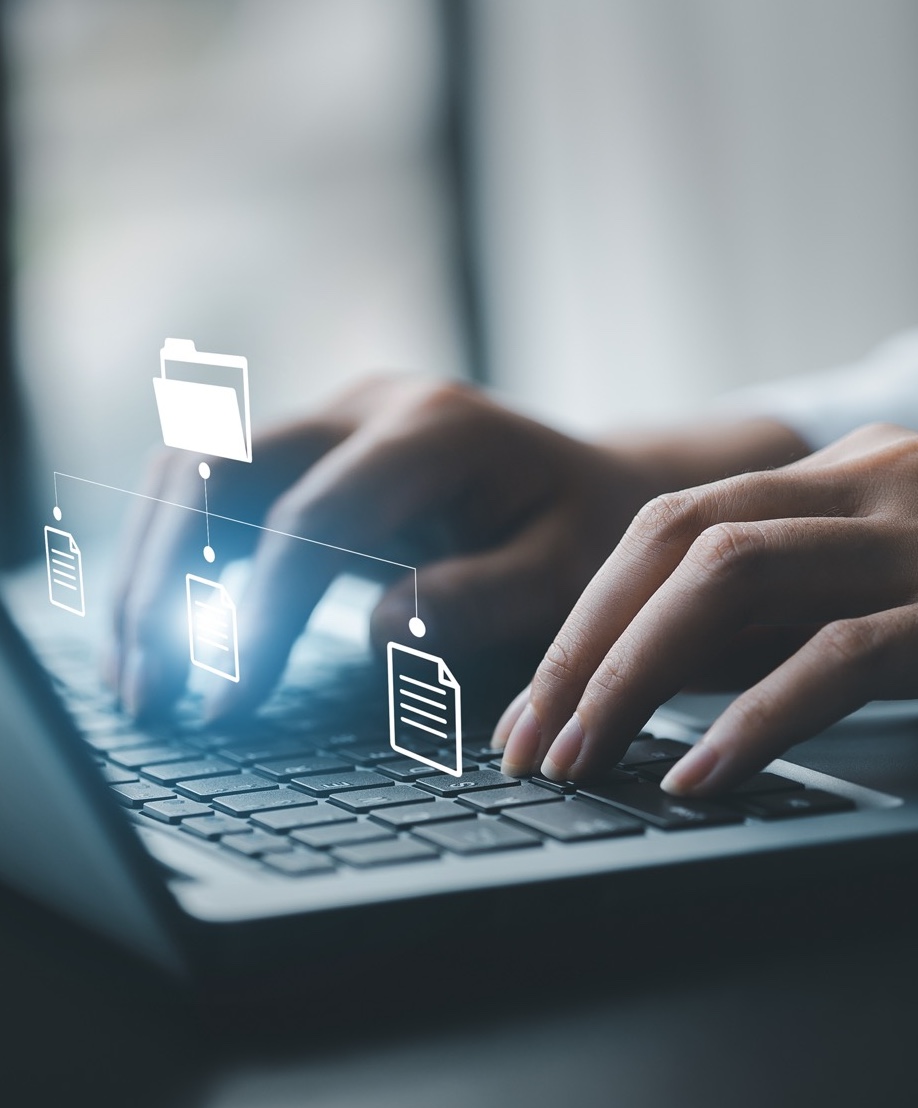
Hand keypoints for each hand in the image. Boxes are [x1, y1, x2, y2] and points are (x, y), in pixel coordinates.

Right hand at [110, 375, 674, 719]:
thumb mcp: (566, 575)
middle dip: (164, 579)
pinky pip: (214, 491)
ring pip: (194, 470)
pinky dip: (175, 559)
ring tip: (134, 675)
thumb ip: (480, 599)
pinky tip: (164, 633)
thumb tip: (375, 628)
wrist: (593, 486)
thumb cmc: (587, 534)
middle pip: (219, 467)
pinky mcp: (312, 453)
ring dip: (149, 567)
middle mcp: (367, 406)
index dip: (259, 610)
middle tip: (147, 692)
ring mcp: (332, 421)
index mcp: (434, 429)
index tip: (229, 700)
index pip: (312, 513)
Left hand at [496, 424, 917, 794]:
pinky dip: (753, 722)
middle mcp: (880, 479)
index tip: (535, 696)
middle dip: (586, 643)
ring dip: (636, 675)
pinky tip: (697, 779)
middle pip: (681, 539)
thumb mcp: (880, 595)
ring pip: (735, 579)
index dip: (588, 612)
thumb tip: (642, 677)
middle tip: (528, 736)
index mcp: (845, 472)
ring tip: (580, 757)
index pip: (674, 524)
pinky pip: (840, 659)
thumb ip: (778, 617)